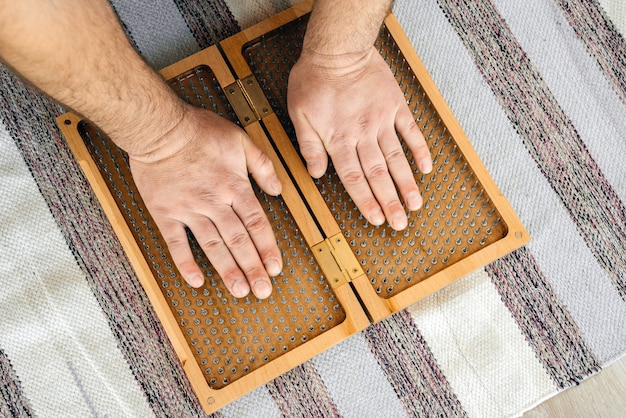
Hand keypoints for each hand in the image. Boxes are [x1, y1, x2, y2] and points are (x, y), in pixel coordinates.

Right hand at [129, 105, 282, 298]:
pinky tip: (196, 280)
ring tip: (239, 290)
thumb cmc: (199, 131)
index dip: (267, 248)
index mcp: (234, 186)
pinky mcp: (165, 213)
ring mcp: (189, 209)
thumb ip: (262, 166)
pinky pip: (176, 243)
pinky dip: (186, 262)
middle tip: (262, 290)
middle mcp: (214, 202)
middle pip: (238, 240)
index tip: (275, 268)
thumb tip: (277, 189)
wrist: (159, 128)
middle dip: (253, 267)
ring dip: (228, 270)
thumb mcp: (241, 140)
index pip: (256, 223)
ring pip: (213, 246)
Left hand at [287, 46, 431, 229]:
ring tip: (415, 204)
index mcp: (338, 139)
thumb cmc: (314, 79)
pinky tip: (426, 167)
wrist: (338, 49)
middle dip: (389, 202)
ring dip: (406, 183)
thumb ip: (309, 146)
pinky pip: (411, 131)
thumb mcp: (299, 114)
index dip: (366, 202)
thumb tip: (316, 173)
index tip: (376, 220)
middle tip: (400, 223)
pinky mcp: (395, 106)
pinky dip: (420, 149)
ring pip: (396, 158)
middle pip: (378, 175)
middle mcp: (362, 134)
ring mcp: (382, 121)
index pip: (354, 179)